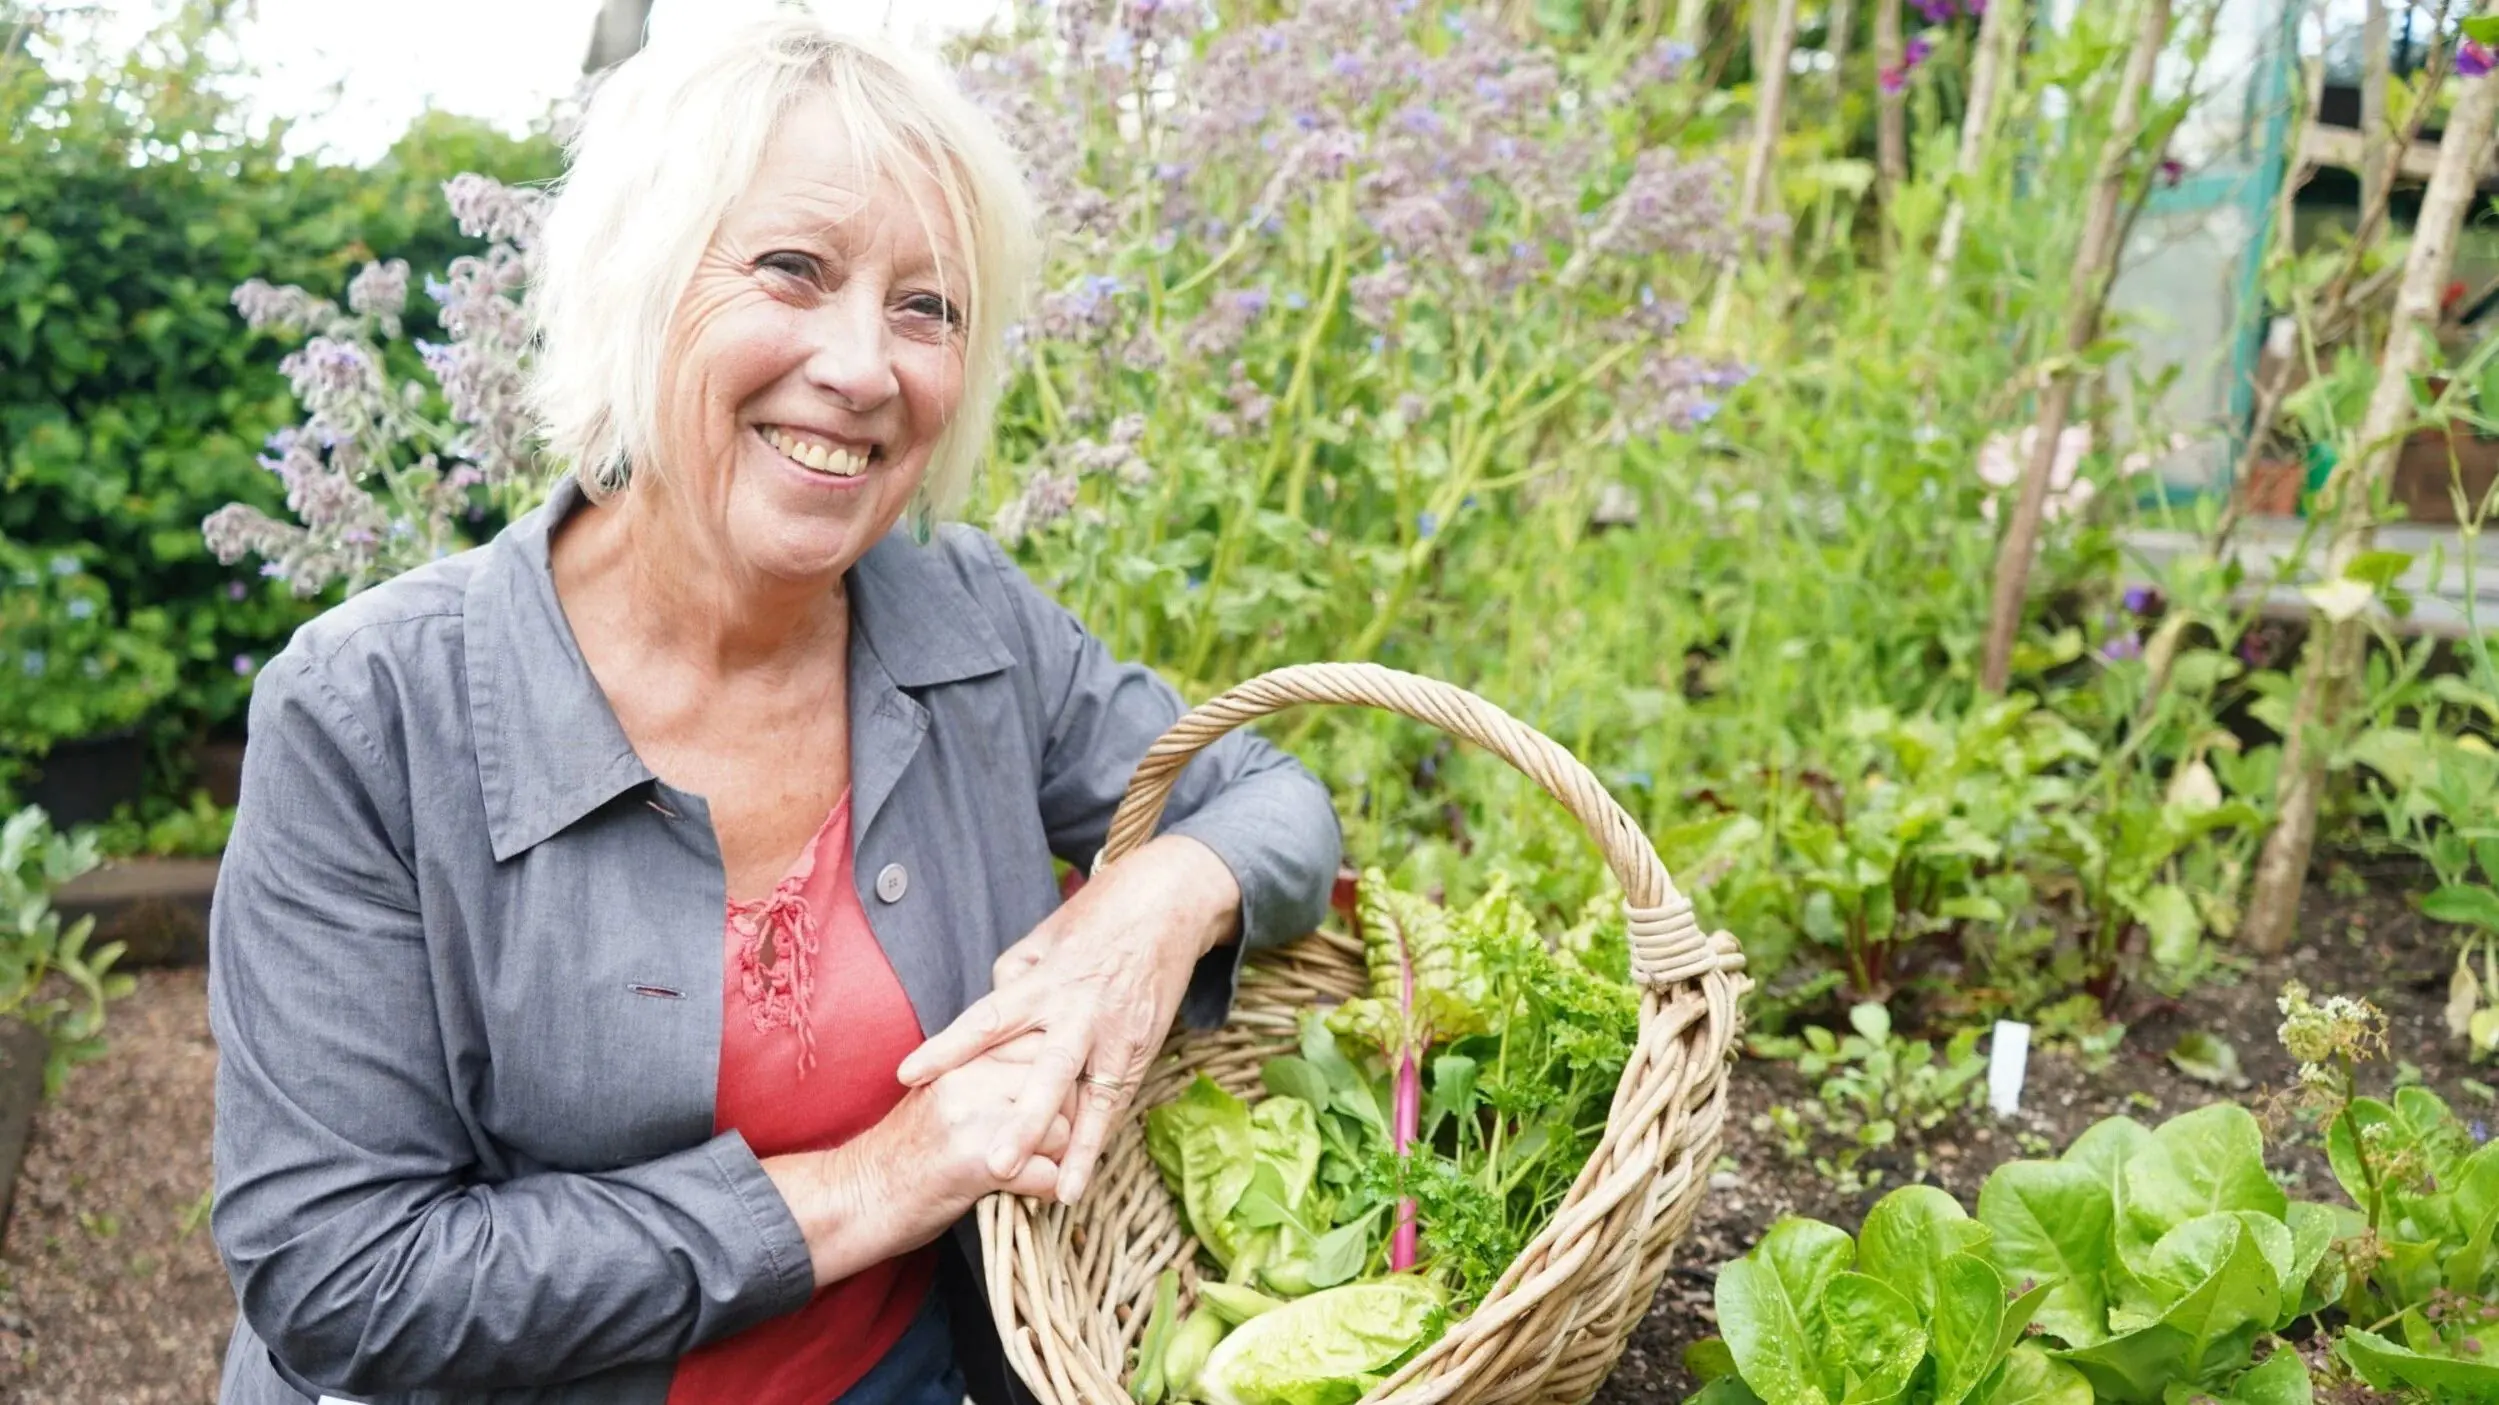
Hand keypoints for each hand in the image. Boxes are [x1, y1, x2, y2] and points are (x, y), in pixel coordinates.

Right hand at [765, 1033, 1074, 1285]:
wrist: (857, 1196)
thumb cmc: (902, 1150)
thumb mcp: (942, 1093)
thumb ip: (985, 1074)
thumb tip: (1038, 1069)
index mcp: (965, 1058)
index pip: (1038, 1043)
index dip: (1055, 1075)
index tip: (1054, 1099)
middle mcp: (974, 1079)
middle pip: (1059, 1083)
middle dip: (1067, 1114)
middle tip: (1056, 1140)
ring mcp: (979, 1120)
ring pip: (1061, 1129)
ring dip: (1058, 1156)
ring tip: (1038, 1170)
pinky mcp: (982, 1165)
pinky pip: (1049, 1174)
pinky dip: (1049, 1190)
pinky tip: (1036, 1195)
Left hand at [895, 834, 1241, 1204]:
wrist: (1169, 901)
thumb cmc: (1099, 916)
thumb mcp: (1044, 936)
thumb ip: (1014, 978)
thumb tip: (991, 1012)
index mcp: (1044, 982)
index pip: (986, 1020)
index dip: (947, 1048)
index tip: (908, 1075)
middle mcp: (1077, 1013)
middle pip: (1044, 1073)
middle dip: (1022, 1122)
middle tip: (994, 1164)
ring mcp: (1114, 1034)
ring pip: (1090, 1099)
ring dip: (1072, 1147)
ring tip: (1056, 1192)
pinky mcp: (1141, 1048)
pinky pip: (1117, 1101)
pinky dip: (1100, 1140)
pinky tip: (1082, 1180)